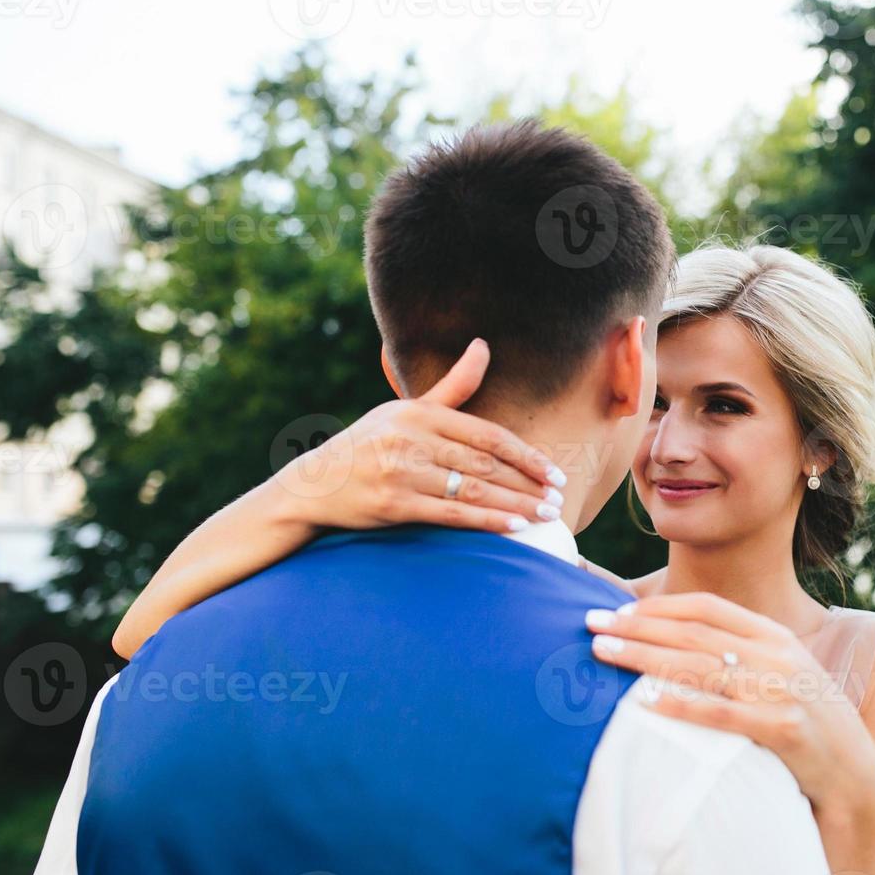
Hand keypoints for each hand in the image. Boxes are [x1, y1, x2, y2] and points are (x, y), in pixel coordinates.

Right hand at [272, 338, 567, 532]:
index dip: (526, 455)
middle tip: (559, 499)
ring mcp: (401, 473)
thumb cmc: (370, 445)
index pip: (487, 435)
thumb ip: (453, 387)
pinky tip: (513, 529)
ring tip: (546, 516)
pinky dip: (485, 522)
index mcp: (420, 414)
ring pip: (473, 491)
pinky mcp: (392, 505)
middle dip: (528, 483)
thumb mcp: (407, 411)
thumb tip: (484, 346)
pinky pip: (450, 515)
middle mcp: (411, 440)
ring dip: (516, 505)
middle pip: (486, 464)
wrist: (315, 485)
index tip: (554, 472)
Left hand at [584, 592, 874, 815]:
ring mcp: (781, 691)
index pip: (707, 608)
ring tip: (603, 652)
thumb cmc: (803, 722)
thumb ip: (738, 656)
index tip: (616, 611)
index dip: (658, 606)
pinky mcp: (783, 730)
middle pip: (694, 633)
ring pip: (699, 666)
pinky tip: (644, 701)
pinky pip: (721, 715)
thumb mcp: (778, 675)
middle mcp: (777, 656)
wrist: (855, 772)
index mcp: (774, 636)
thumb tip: (675, 644)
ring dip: (644, 656)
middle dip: (636, 626)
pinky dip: (680, 705)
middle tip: (590, 624)